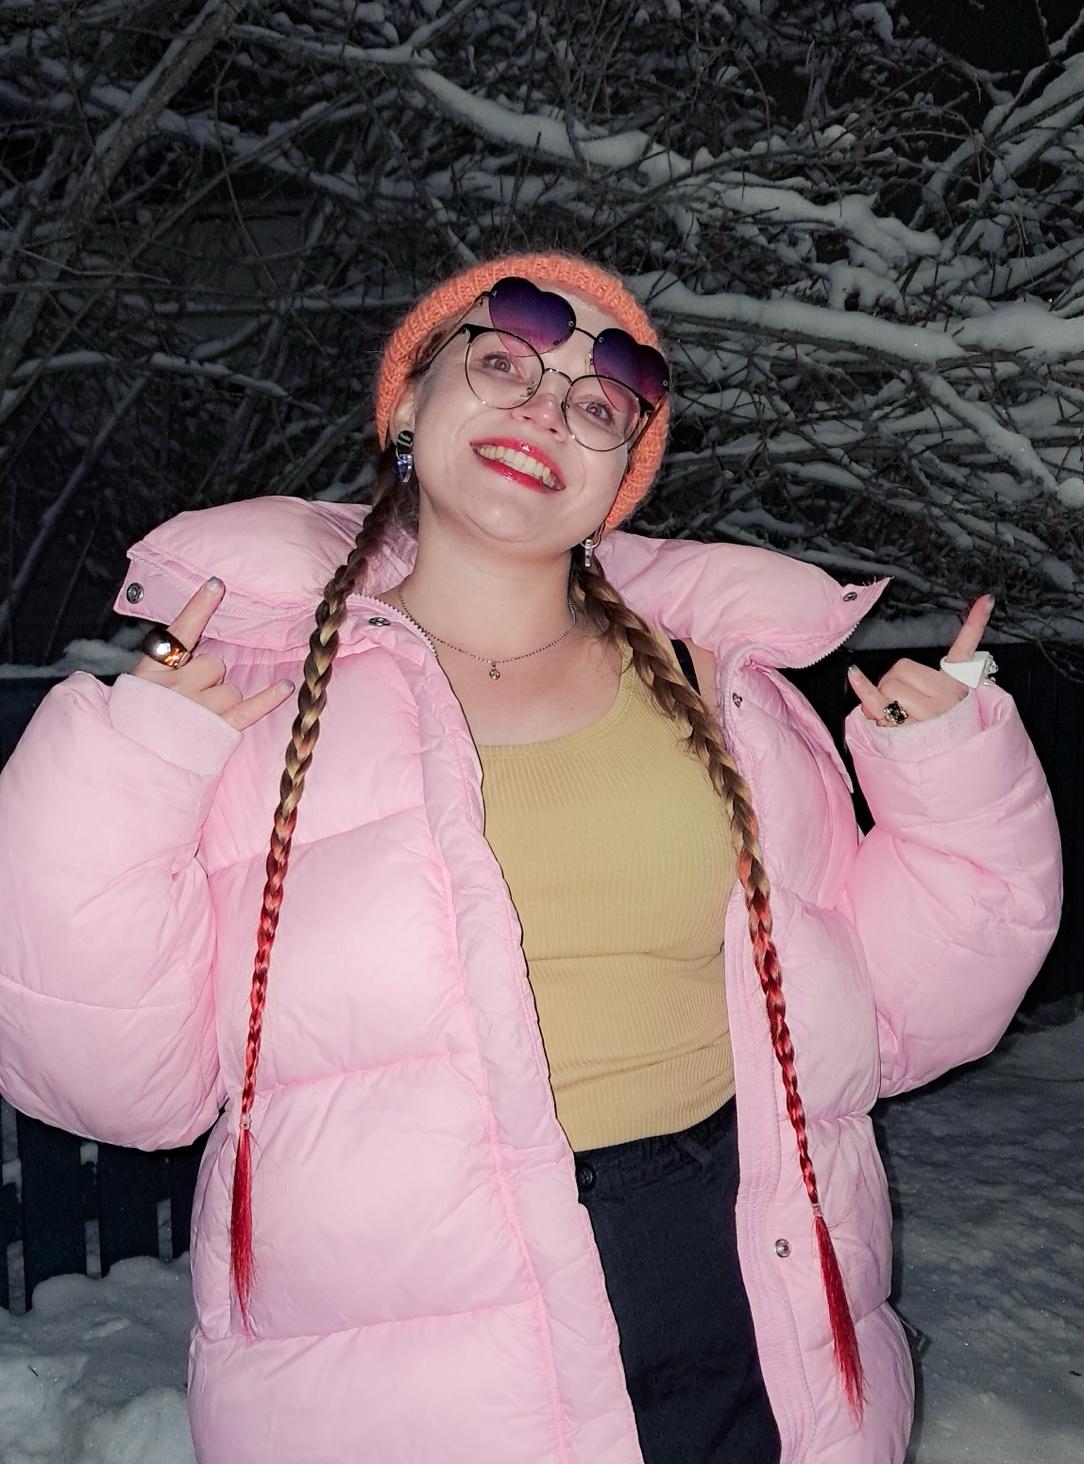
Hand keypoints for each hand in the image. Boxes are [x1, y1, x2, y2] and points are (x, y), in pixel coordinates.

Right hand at [132, 578, 294, 730]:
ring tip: (198, 720)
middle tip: (190, 699)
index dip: (199, 607)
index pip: (177, 632)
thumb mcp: (133, 691)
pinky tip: (285, 686)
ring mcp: (198, 710)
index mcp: (151, 673)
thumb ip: (159, 668)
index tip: (218, 585)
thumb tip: (187, 651)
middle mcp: (176, 688)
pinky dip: (268, 698)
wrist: (129, 769)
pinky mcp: (216, 732)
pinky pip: (249, 709)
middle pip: (214, 664)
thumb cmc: (132, 728)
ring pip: (229, 688)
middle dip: (209, 676)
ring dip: (221, 699)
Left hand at [847, 594, 994, 726]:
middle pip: (903, 668)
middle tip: (900, 704)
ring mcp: (927, 712)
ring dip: (881, 699)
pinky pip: (877, 700)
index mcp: (959, 686)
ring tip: (895, 717)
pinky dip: (862, 686)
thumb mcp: (945, 703)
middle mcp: (947, 696)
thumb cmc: (940, 733)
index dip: (977, 623)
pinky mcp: (906, 725)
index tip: (986, 599)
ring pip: (888, 685)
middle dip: (891, 682)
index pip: (967, 650)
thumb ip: (923, 681)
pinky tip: (854, 674)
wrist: (946, 767)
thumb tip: (904, 671)